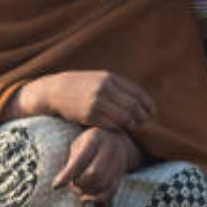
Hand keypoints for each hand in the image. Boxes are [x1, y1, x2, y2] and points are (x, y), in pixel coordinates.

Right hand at [18, 71, 154, 132]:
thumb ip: (118, 87)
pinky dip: (118, 128)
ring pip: (125, 118)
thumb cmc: (81, 86)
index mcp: (110, 78)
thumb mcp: (100, 79)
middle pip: (133, 107)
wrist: (55, 91)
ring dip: (131, 125)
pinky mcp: (89, 116)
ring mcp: (96, 102)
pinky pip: (111, 125)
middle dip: (142, 117)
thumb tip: (142, 99)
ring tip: (131, 126)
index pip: (138, 93)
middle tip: (143, 122)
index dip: (148, 105)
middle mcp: (104, 89)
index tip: (151, 112)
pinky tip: (117, 128)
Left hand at [52, 127, 142, 201]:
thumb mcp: (79, 144)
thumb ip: (72, 161)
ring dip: (87, 191)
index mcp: (95, 139)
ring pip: (102, 184)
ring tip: (78, 188)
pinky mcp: (121, 174)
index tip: (56, 186)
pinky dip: (97, 198)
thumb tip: (64, 183)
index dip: (67, 175)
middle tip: (72, 184)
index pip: (80, 160)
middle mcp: (110, 149)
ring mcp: (119, 162)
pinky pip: (111, 191)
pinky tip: (86, 198)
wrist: (118, 138)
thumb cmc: (91, 141)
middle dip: (79, 183)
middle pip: (94, 174)